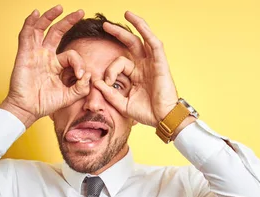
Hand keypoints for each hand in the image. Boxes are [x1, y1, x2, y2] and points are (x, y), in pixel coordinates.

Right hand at [0, 5, 90, 127]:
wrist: (28, 109)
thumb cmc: (45, 103)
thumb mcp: (69, 96)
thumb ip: (81, 87)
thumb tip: (88, 75)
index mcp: (56, 65)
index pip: (71, 55)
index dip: (79, 63)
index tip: (79, 76)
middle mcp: (45, 56)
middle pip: (57, 32)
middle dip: (68, 21)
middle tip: (80, 12)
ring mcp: (35, 53)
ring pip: (42, 29)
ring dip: (50, 17)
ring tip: (59, 7)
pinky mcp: (24, 54)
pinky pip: (26, 35)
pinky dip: (30, 23)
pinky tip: (35, 13)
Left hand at [93, 11, 178, 126]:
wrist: (163, 119)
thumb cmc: (147, 113)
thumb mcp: (123, 104)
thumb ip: (110, 94)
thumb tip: (96, 82)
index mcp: (136, 75)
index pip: (119, 63)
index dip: (110, 71)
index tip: (106, 83)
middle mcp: (144, 67)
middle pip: (131, 44)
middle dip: (118, 33)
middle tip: (105, 26)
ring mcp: (153, 64)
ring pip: (144, 39)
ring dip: (136, 25)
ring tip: (126, 13)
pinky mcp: (160, 64)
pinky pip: (154, 44)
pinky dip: (147, 32)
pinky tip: (139, 23)